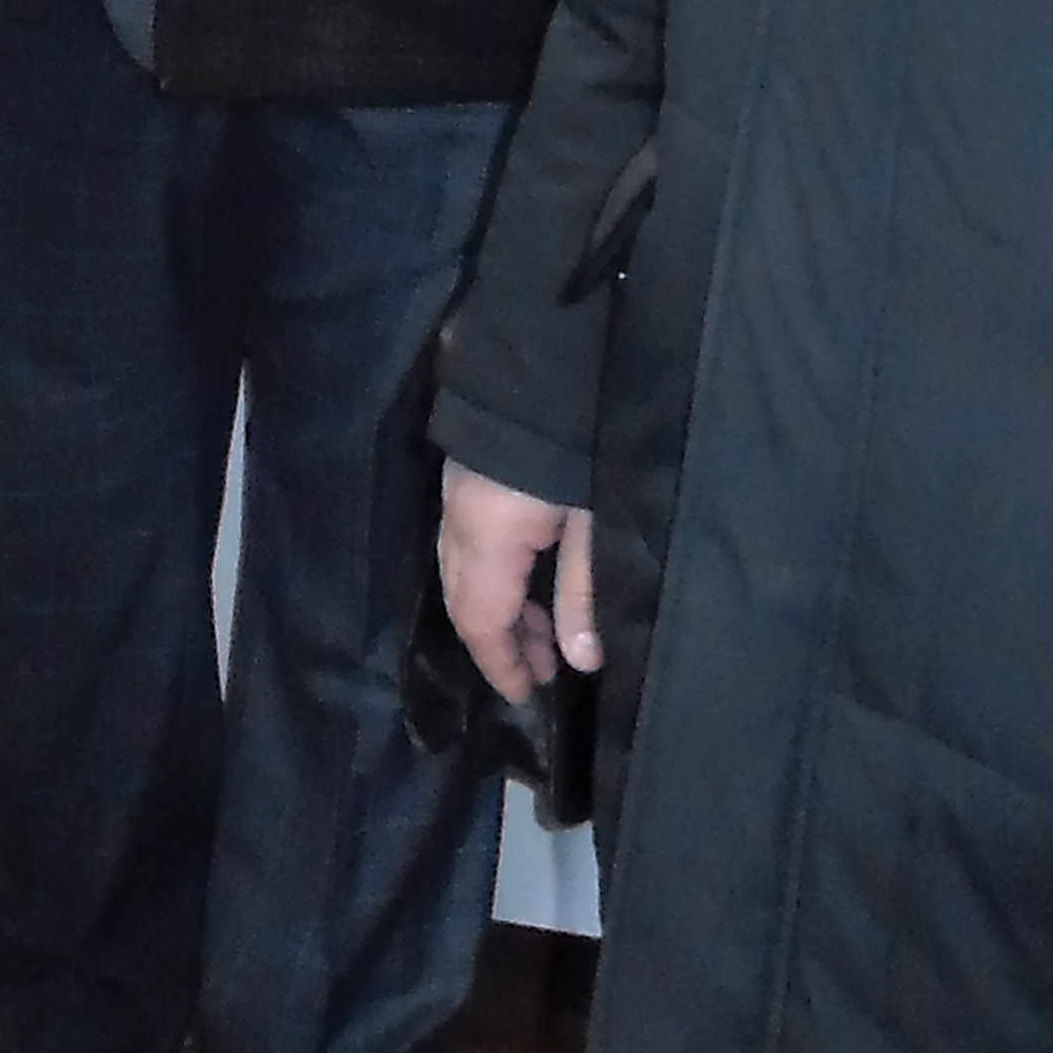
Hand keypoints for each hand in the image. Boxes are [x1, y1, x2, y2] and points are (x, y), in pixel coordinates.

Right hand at [438, 461, 598, 702]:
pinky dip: (494, 576)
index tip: (526, 696)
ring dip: (499, 608)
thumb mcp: (594, 521)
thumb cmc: (581, 442)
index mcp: (486, 538)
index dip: (500, 664)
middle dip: (499, 641)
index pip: (480, 621)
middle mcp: (457, 520)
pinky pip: (468, 544)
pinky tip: (529, 582)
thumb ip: (583, 592)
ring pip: (462, 571)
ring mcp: (457, 493)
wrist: (549, 355)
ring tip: (545, 633)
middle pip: (463, 599)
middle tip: (541, 671)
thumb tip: (578, 659)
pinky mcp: (469, 474)